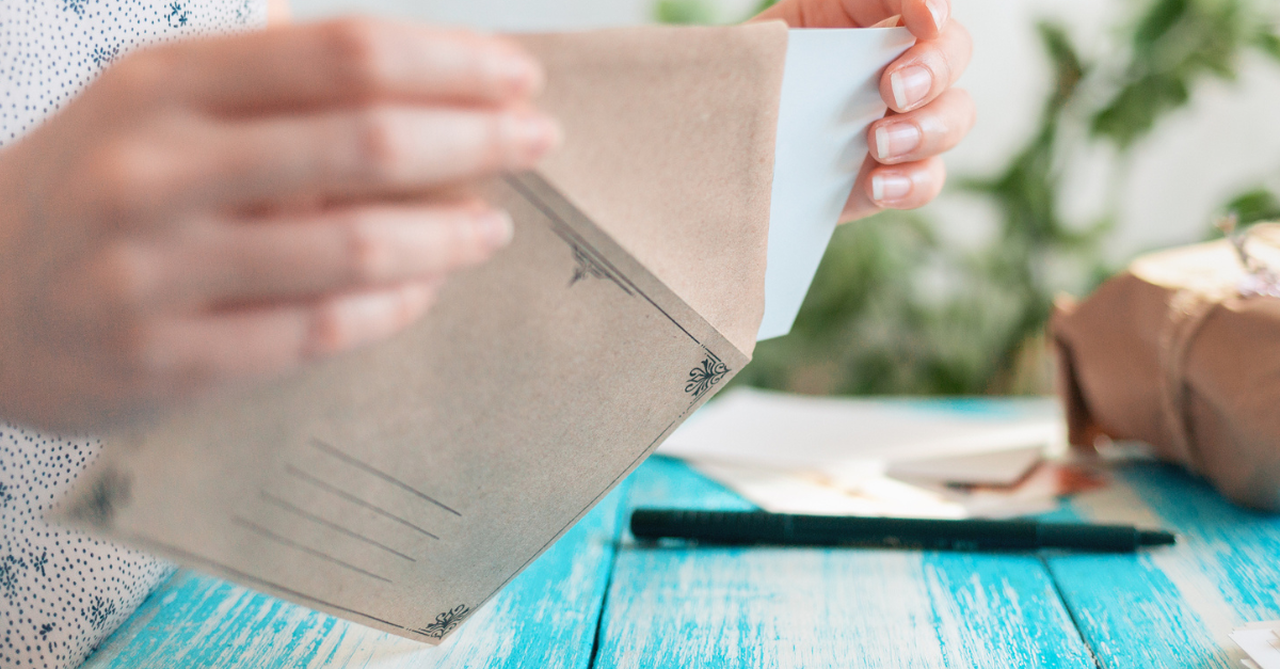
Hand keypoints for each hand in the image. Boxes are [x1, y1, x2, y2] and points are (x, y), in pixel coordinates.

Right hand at [0, 19, 558, 429]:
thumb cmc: (94, 191)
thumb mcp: (158, 111)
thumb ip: (277, 97)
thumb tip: (433, 101)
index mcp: (162, 84)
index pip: (343, 54)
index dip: (451, 63)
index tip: (519, 76)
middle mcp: (154, 168)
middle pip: (365, 140)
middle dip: (476, 138)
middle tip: (538, 142)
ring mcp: (154, 270)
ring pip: (355, 246)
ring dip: (448, 234)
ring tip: (491, 226)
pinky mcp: (164, 359)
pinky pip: (318, 331)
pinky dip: (392, 306)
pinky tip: (426, 288)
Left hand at [755, 0, 973, 220]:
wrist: (726, 162)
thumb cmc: (736, 93)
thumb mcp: (745, 58)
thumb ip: (770, 46)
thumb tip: (773, 45)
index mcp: (854, 13)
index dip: (928, 1)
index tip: (925, 17)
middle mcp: (890, 60)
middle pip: (952, 49)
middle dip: (933, 66)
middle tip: (894, 89)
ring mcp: (901, 118)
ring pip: (955, 112)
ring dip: (929, 127)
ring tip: (880, 143)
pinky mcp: (895, 171)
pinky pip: (928, 177)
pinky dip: (912, 182)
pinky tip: (878, 186)